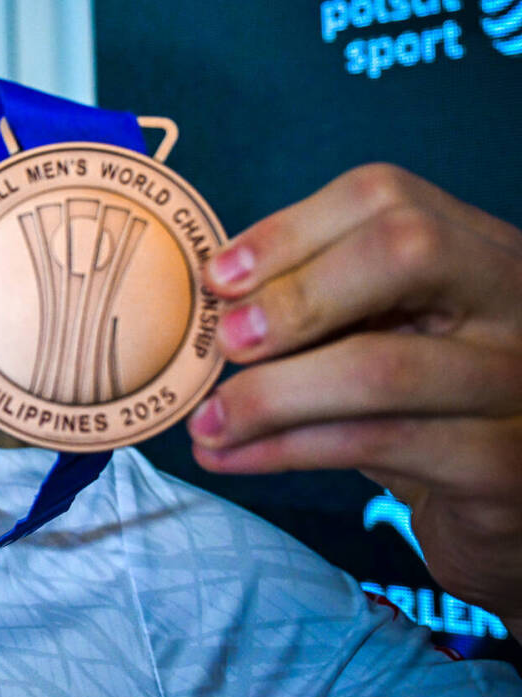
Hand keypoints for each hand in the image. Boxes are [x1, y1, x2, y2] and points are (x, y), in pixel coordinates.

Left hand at [186, 163, 521, 631]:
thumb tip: (217, 290)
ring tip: (205, 421)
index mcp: (479, 247)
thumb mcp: (381, 330)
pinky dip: (284, 448)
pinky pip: (375, 443)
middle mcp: (515, 299)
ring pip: (382, 366)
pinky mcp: (500, 462)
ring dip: (269, 395)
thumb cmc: (418, 400)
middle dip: (297, 295)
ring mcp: (517, 380)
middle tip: (225, 342)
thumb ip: (320, 297)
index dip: (289, 231)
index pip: (386, 197)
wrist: (496, 499)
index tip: (219, 279)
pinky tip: (233, 454)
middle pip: (407, 250)